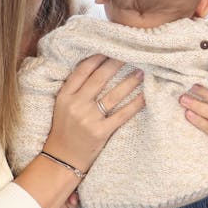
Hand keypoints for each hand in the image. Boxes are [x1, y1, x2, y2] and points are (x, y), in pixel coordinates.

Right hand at [47, 55, 143, 169]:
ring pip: (113, 95)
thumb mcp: (62, 106)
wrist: (62, 159)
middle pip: (99, 79)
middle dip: (116, 64)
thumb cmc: (64, 130)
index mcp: (65, 96)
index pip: (82, 70)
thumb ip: (75, 89)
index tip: (110, 48)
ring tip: (141, 71)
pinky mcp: (100, 132)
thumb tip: (96, 68)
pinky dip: (135, 104)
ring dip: (129, 82)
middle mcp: (76, 105)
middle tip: (130, 53)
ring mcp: (88, 119)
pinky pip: (122, 115)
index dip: (98, 57)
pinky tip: (145, 96)